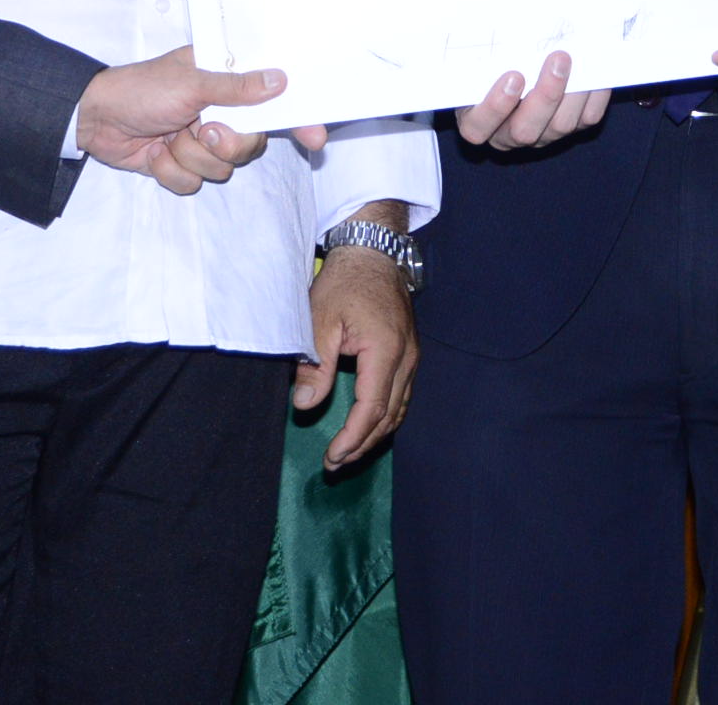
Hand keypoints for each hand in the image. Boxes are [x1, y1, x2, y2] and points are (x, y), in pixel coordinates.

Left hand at [78, 45, 325, 194]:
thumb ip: (236, 87)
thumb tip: (279, 80)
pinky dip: (172, 170)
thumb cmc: (142, 89)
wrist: (94, 119)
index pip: (271, 99)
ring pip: (222, 167)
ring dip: (191, 156)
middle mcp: (218, 110)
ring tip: (168, 137)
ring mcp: (199, 140)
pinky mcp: (181, 164)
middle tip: (201, 128)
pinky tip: (155, 153)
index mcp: (224, 81)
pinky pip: (194, 182)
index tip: (315, 137)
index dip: (295, 118)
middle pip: (251, 143)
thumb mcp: (191, 82)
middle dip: (224, 143)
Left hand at [296, 240, 417, 469]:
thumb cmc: (344, 283)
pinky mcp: (409, 353)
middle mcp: (407, 358)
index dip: (353, 437)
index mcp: (386, 351)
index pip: (372, 408)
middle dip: (363, 444)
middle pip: (390, 415)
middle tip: (335, 463)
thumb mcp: (320, 320)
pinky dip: (385, 417)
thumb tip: (305, 405)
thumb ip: (316, 365)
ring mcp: (412, 356)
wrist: (372, 254)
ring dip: (375, 434)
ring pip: (400, 409)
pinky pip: (402, 395)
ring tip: (348, 452)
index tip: (332, 456)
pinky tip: (367, 425)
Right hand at [455, 50, 607, 148]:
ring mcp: (540, 135)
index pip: (478, 127)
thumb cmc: (488, 57)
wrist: (517, 57)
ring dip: (572, 92)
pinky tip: (595, 68)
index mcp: (475, 119)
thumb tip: (490, 21)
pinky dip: (594, 94)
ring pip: (559, 126)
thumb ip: (476, 48)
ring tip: (574, 58)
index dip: (495, 106)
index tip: (513, 76)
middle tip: (557, 58)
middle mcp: (507, 134)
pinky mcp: (568, 128)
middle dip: (545, 95)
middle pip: (525, 131)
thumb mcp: (476, 55)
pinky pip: (586, 119)